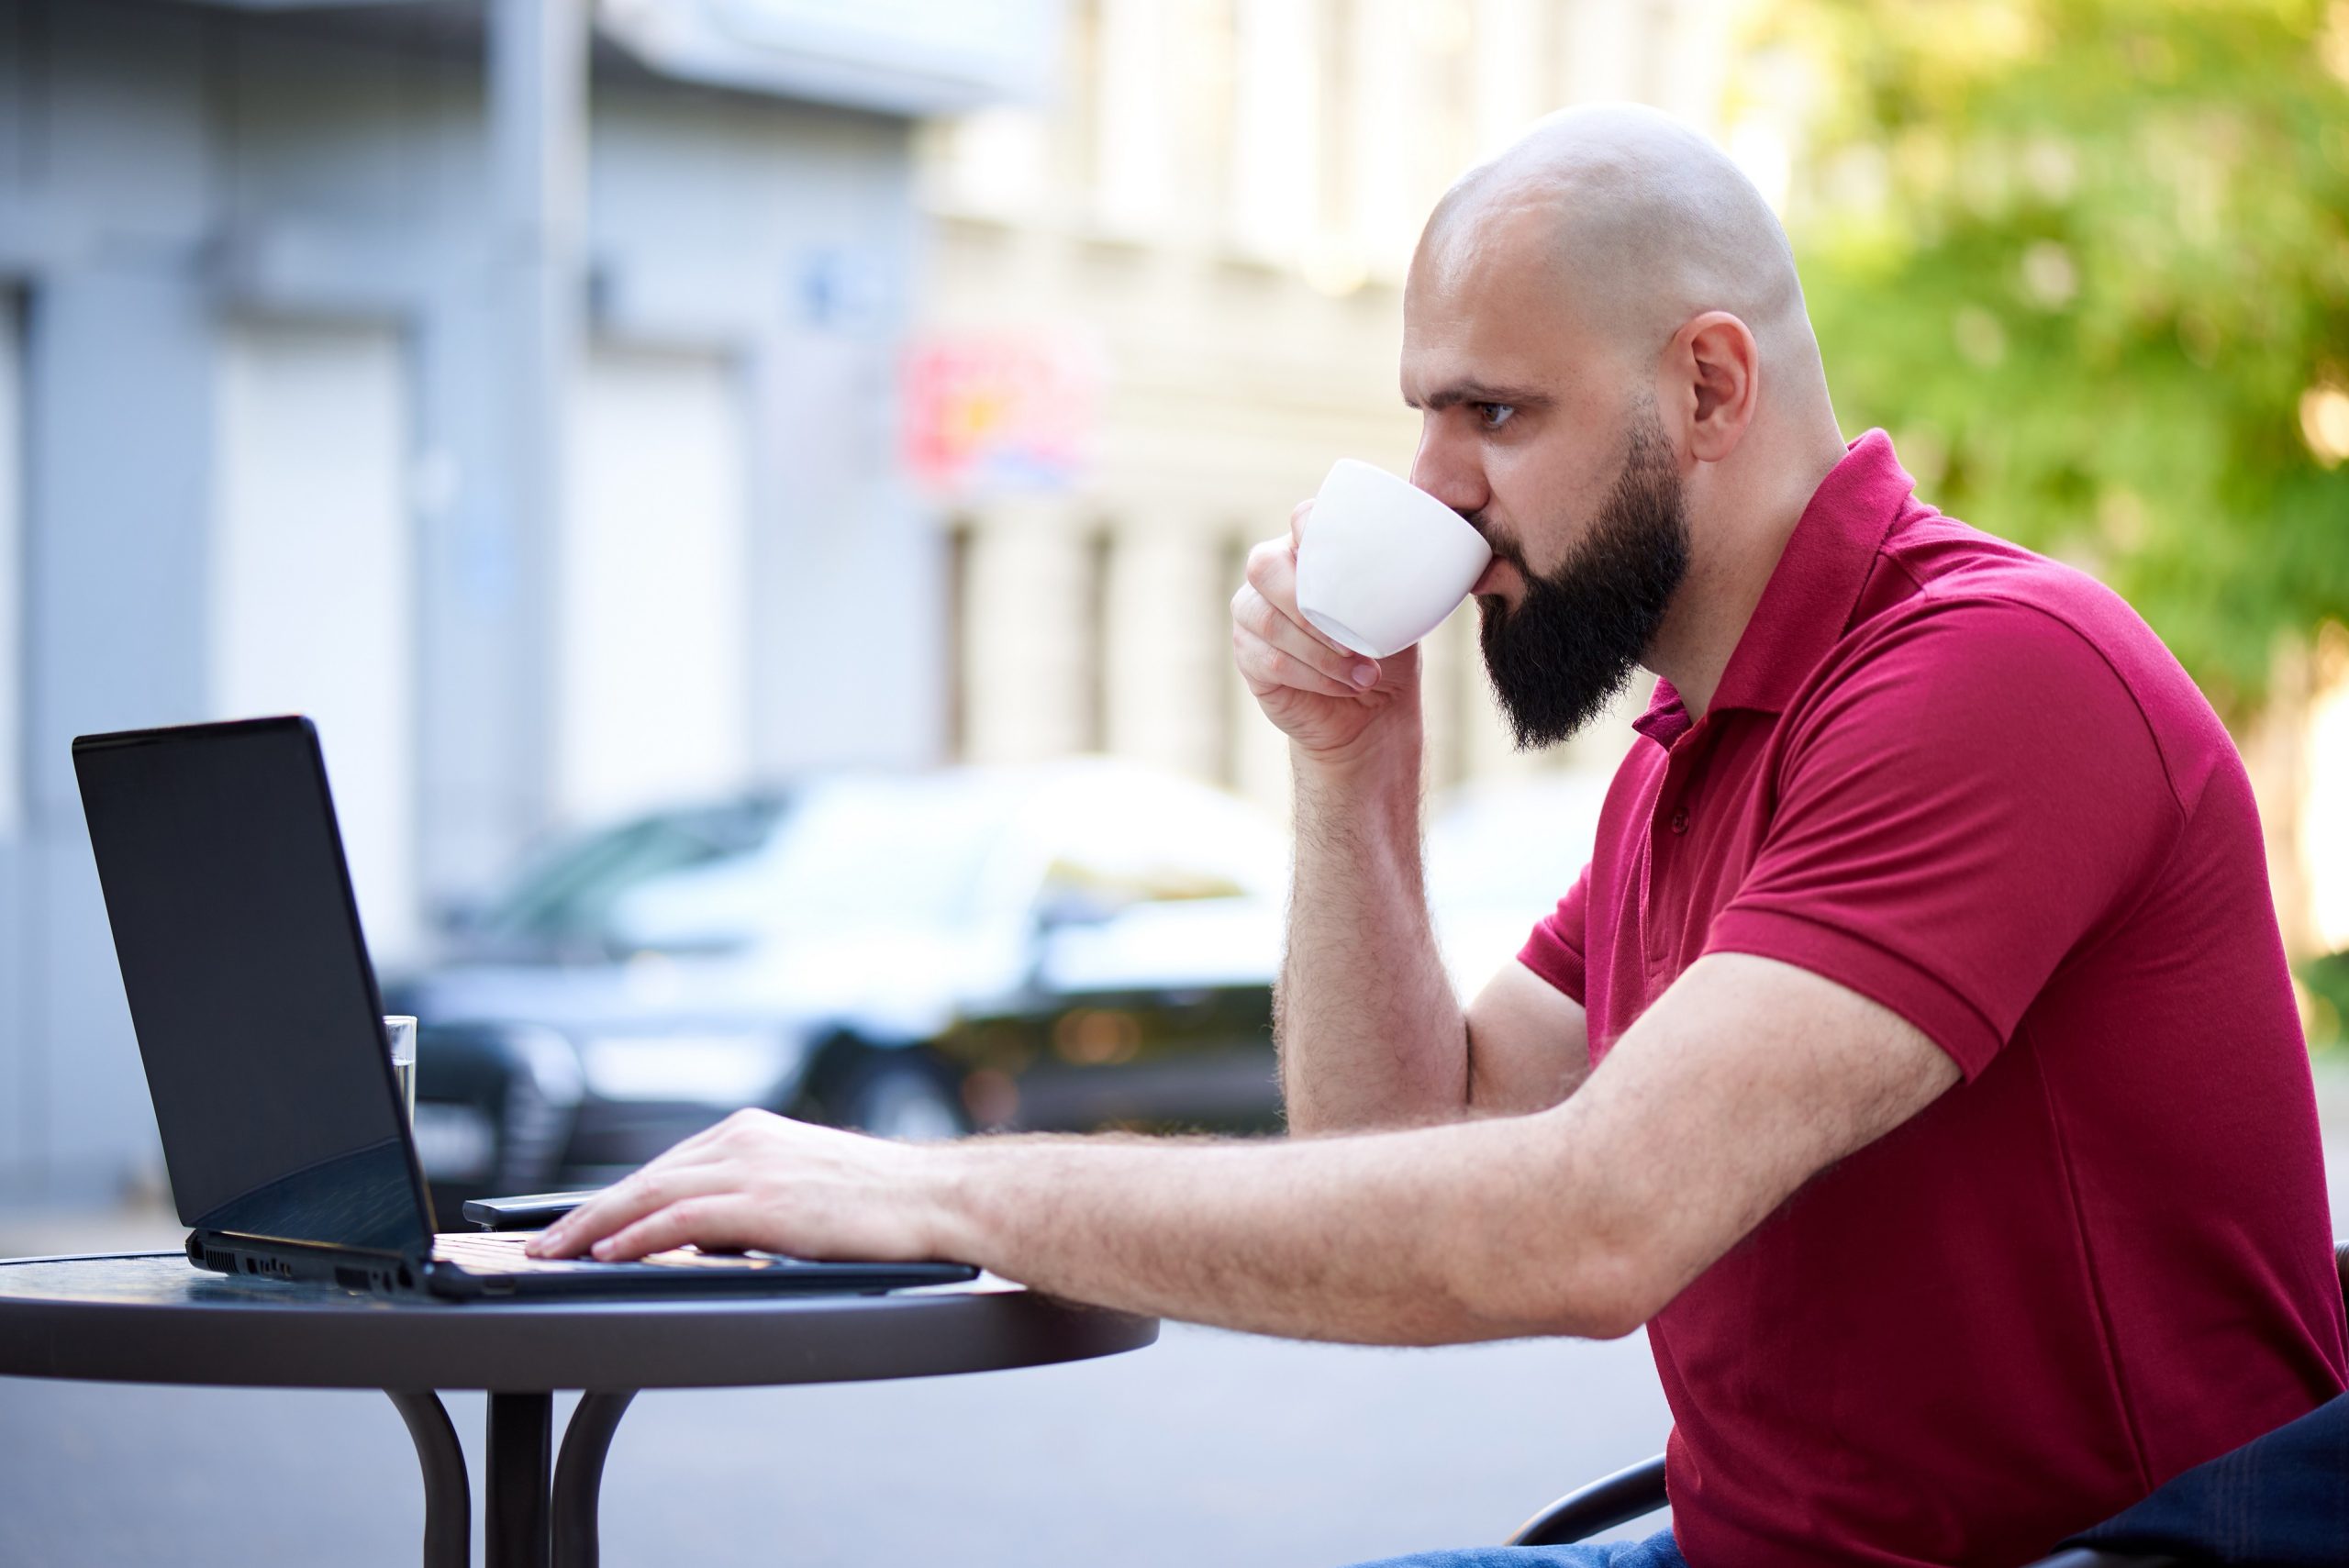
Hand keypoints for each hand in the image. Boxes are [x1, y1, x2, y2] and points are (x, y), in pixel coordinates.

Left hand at [524, 1108, 960, 1263]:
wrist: (935, 1198)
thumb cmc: (882, 1203)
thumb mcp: (803, 1187)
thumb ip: (752, 1199)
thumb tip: (709, 1235)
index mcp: (752, 1132)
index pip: (664, 1166)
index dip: (614, 1198)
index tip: (578, 1223)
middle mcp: (744, 1139)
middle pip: (644, 1176)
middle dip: (586, 1213)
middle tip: (543, 1242)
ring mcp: (753, 1166)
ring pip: (649, 1192)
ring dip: (592, 1226)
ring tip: (555, 1253)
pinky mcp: (763, 1200)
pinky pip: (680, 1217)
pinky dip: (636, 1235)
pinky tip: (607, 1254)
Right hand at [1230, 500, 1422, 759]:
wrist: (1372, 712)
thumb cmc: (1388, 651)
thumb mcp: (1406, 610)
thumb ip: (1412, 578)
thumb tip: (1448, 551)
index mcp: (1312, 550)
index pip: (1302, 519)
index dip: (1310, 527)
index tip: (1338, 551)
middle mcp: (1274, 575)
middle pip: (1264, 566)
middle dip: (1307, 603)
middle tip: (1354, 641)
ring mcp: (1254, 615)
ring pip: (1268, 620)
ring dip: (1319, 652)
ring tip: (1363, 673)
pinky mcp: (1248, 656)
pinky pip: (1270, 661)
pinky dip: (1312, 676)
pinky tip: (1345, 686)